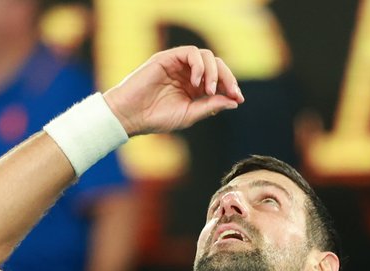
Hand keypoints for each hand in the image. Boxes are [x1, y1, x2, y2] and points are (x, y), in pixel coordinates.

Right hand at [104, 46, 243, 136]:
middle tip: (232, 93)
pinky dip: (199, 65)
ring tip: (208, 90)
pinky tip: (197, 83)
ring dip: (213, 72)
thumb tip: (233, 101)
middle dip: (227, 78)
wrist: (131, 115)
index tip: (238, 98)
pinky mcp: (168, 58)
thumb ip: (210, 107)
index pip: (218, 80)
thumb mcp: (189, 115)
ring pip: (206, 56)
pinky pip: (191, 53)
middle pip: (216, 65)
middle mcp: (188, 74)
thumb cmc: (156, 118)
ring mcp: (178, 65)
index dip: (230, 87)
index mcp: (194, 88)